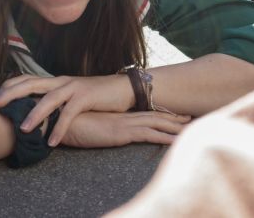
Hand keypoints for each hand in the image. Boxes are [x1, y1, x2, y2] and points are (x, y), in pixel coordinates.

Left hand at [0, 74, 134, 144]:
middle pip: (33, 82)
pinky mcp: (86, 97)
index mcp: (57, 81)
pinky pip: (69, 114)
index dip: (11, 86)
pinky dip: (59, 128)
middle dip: (12, 93)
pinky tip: (52, 142)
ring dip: (35, 114)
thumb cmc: (97, 95)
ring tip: (24, 130)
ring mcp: (74, 88)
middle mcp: (63, 81)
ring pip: (49, 98)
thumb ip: (58, 101)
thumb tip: (38, 113)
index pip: (29, 78)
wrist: (123, 89)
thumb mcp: (73, 96)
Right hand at [62, 111, 191, 147]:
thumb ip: (104, 128)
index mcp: (121, 115)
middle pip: (157, 116)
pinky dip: (164, 137)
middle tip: (190, 118)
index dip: (163, 114)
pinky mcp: (122, 132)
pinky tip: (176, 140)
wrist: (62, 119)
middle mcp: (127, 117)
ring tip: (190, 128)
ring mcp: (126, 123)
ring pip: (158, 123)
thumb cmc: (74, 124)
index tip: (176, 115)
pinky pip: (149, 134)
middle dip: (174, 118)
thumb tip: (108, 131)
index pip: (147, 113)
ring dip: (175, 126)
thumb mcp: (93, 126)